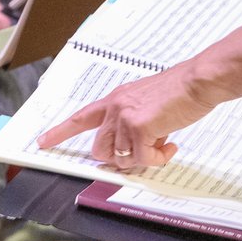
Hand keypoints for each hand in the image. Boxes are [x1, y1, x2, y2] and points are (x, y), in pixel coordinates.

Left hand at [38, 62, 214, 170]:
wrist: (198, 81)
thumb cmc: (181, 91)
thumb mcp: (150, 105)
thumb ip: (138, 123)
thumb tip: (139, 147)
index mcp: (116, 99)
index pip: (81, 117)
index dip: (60, 132)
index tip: (43, 141)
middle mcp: (116, 107)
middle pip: (100, 149)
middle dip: (120, 158)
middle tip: (143, 154)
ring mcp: (125, 117)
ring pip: (121, 158)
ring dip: (143, 158)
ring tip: (162, 144)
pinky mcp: (139, 127)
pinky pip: (143, 159)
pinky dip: (158, 159)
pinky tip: (170, 146)